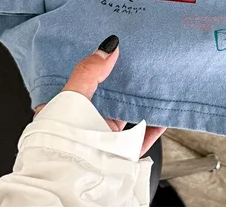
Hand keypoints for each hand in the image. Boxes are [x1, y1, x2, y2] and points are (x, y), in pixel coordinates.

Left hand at [34, 35, 164, 157]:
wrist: (74, 178)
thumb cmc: (62, 139)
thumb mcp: (72, 95)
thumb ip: (89, 71)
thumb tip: (108, 47)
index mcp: (65, 112)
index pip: (81, 84)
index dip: (95, 68)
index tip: (111, 53)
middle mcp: (84, 126)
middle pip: (107, 99)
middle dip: (122, 83)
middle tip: (136, 62)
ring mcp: (103, 142)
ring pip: (125, 117)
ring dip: (139, 102)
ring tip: (152, 83)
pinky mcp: (120, 155)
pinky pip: (142, 137)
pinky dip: (154, 125)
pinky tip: (163, 112)